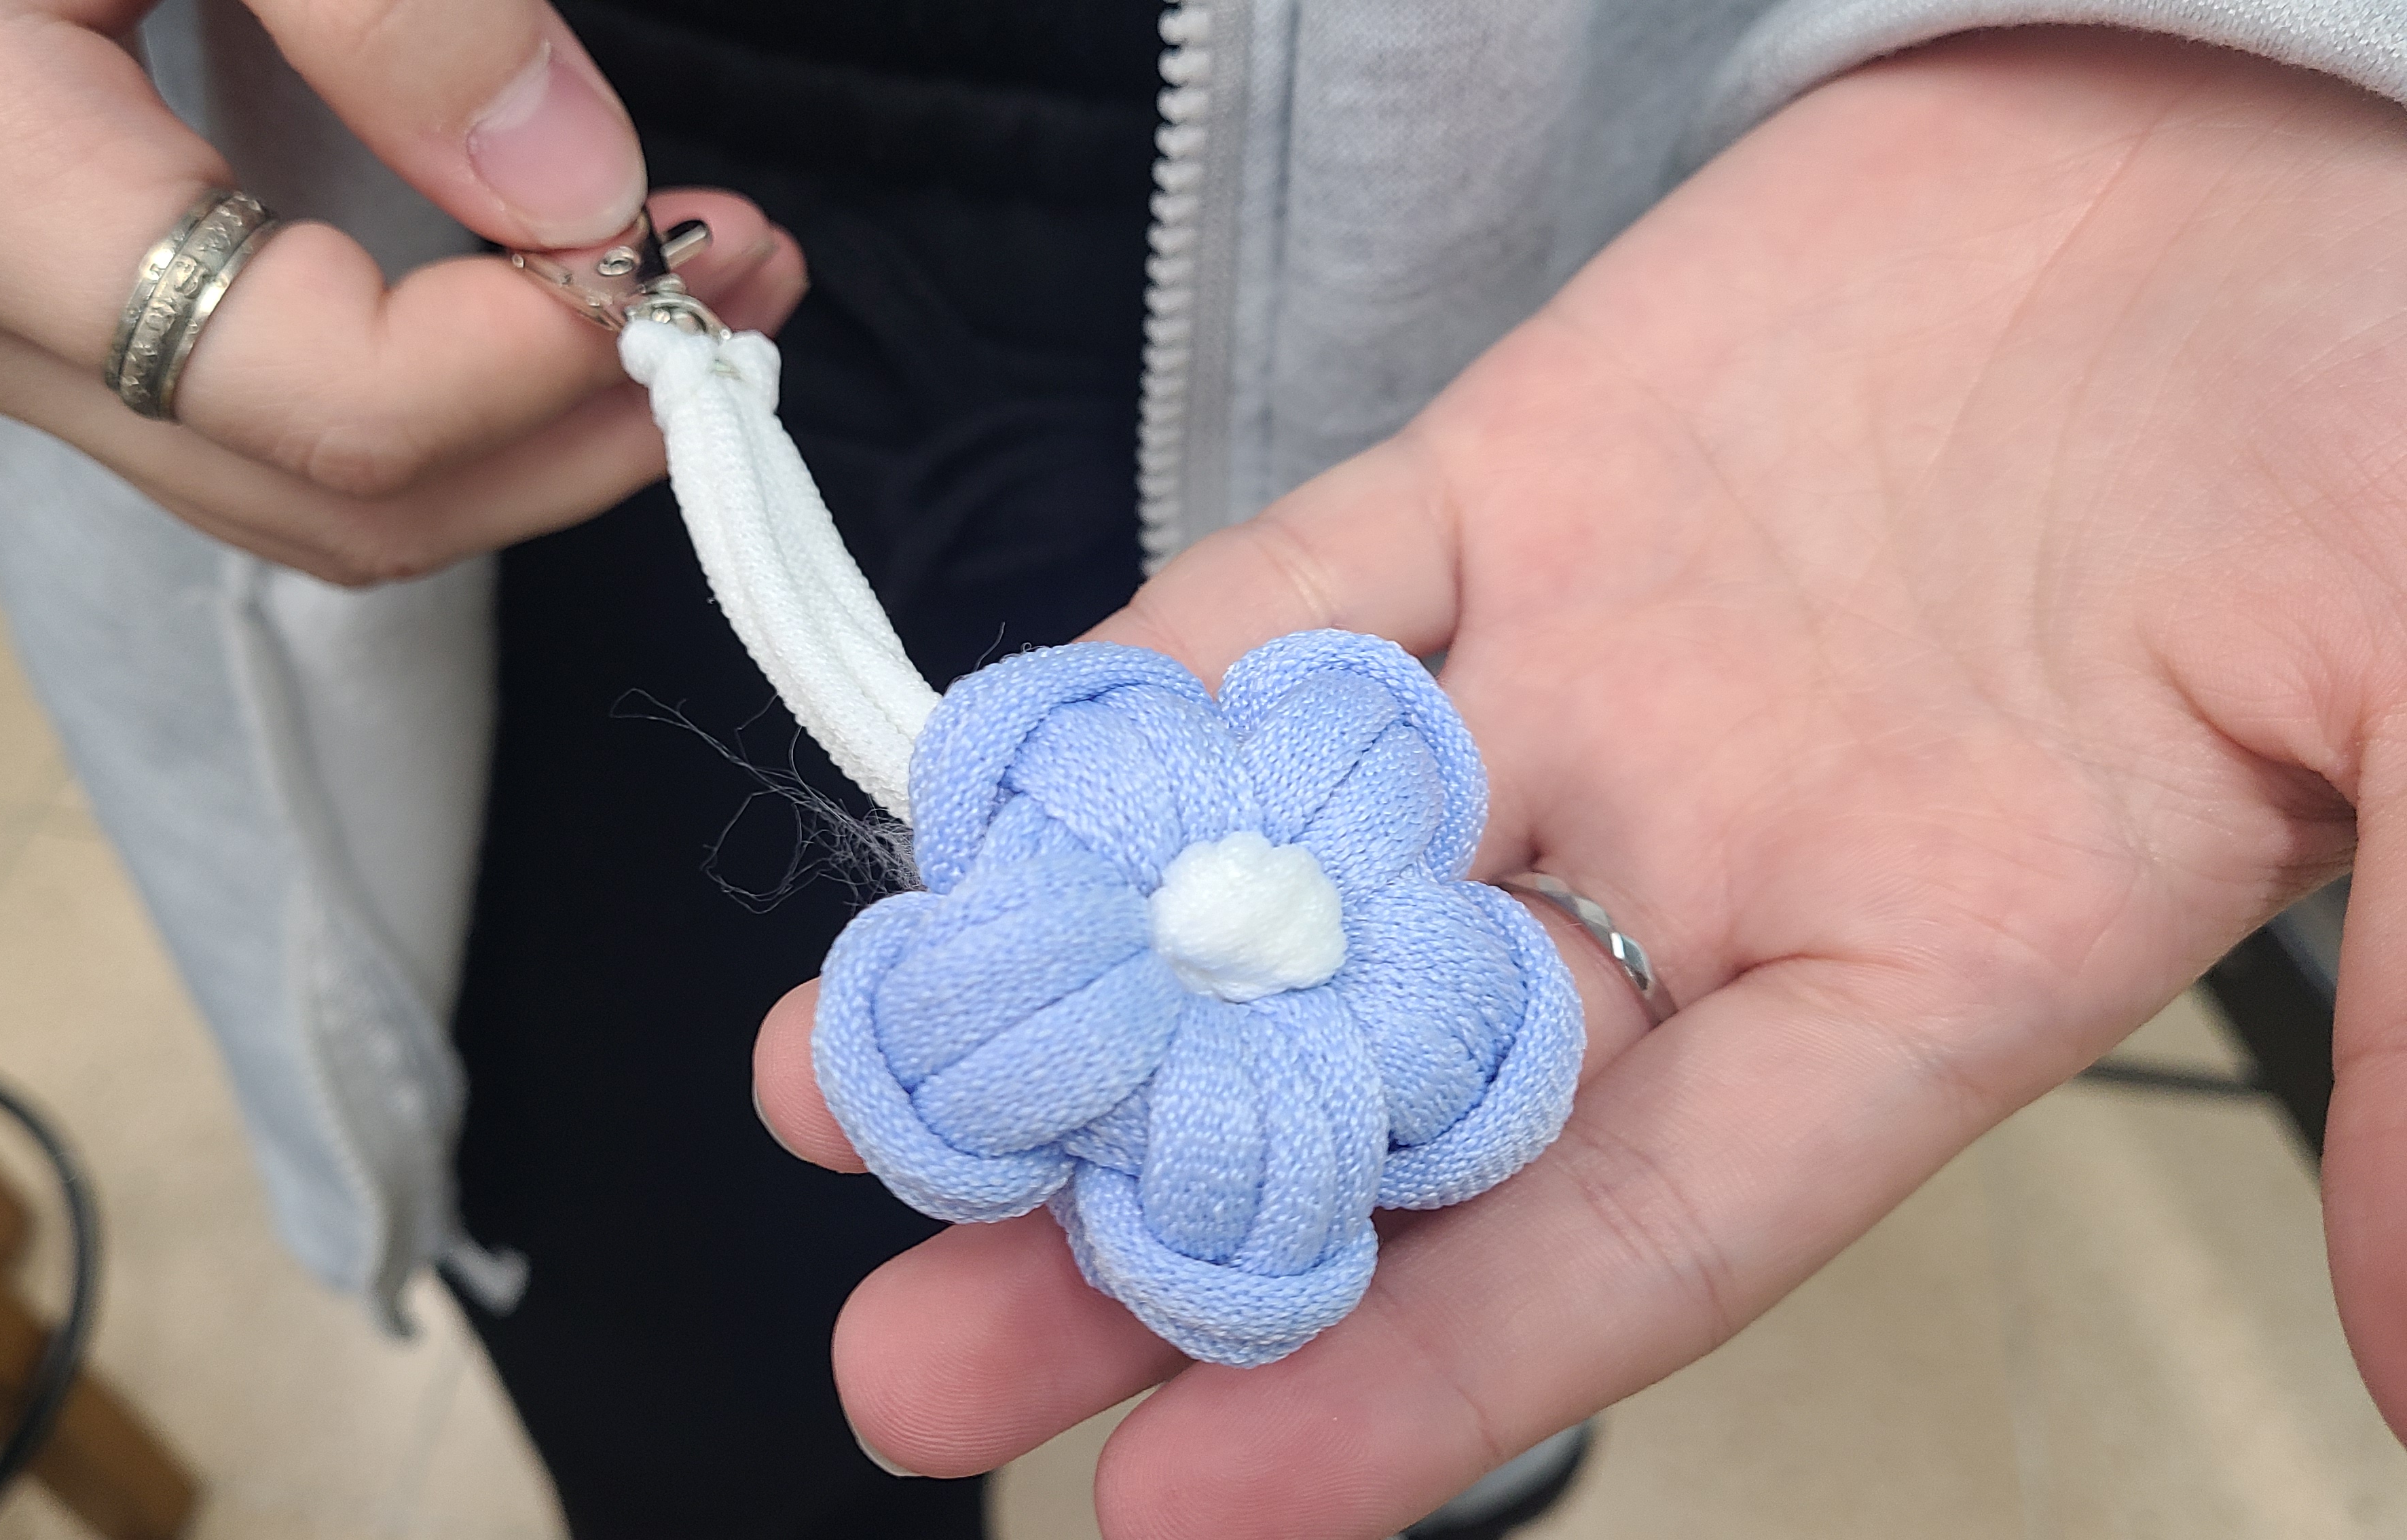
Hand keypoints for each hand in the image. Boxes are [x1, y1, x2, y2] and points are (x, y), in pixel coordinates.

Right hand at [0, 0, 804, 581]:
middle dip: (576, 424)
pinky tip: (550, 285)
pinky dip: (439, 380)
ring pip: (309, 495)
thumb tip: (578, 187)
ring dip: (531, 420)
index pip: (327, 400)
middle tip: (757, 289)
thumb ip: (382, 5)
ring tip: (697, 291)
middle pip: (336, 502)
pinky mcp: (36, 309)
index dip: (541, 358)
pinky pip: (265, 420)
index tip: (695, 249)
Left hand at [753, 30, 2406, 1536]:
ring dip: (1070, 978)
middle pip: (1395, 1095)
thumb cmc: (2383, 405)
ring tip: (838, 1104)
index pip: (1639, 1236)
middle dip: (1152, 1230)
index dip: (1424, 1383)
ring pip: (1288, 869)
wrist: (2268, 110)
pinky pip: (1287, 607)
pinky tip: (977, 805)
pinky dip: (1138, 700)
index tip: (1190, 1508)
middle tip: (919, 1364)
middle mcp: (1717, 856)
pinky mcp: (1510, 481)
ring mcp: (1592, 670)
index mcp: (1927, 963)